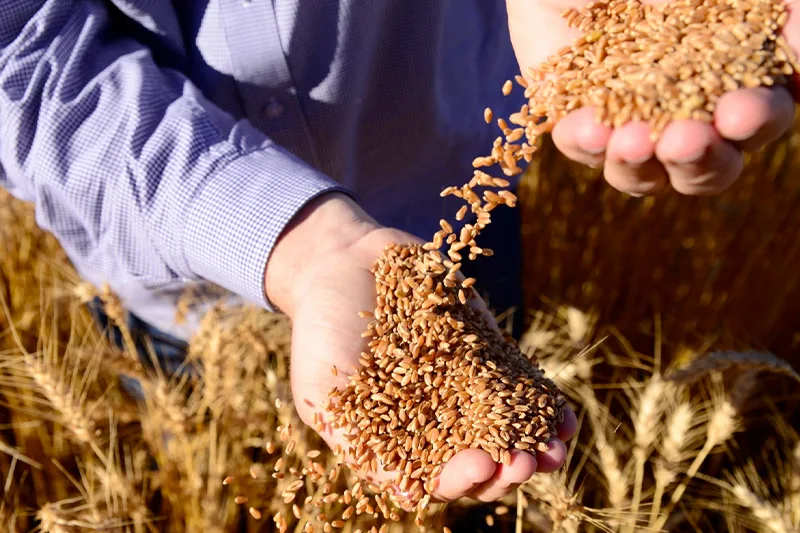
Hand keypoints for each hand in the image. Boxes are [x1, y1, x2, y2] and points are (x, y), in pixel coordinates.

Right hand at [265, 193, 577, 502]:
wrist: (345, 261)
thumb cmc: (322, 328)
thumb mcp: (324, 391)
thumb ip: (358, 440)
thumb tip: (407, 492)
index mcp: (401, 440)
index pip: (437, 478)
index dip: (461, 480)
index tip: (479, 464)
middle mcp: (437, 421)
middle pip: (482, 462)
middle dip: (507, 469)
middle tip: (525, 462)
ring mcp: (465, 388)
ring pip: (509, 431)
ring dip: (535, 447)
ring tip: (556, 450)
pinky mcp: (487, 354)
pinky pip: (521, 386)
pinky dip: (543, 405)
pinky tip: (563, 417)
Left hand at [506, 0, 798, 195]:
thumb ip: (780, 11)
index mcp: (735, 77)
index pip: (760, 117)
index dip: (756, 120)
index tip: (741, 111)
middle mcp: (687, 112)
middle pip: (708, 164)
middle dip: (702, 158)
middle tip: (686, 139)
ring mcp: (629, 122)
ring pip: (642, 173)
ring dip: (640, 165)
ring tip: (631, 143)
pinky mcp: (576, 119)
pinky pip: (581, 145)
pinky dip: (586, 141)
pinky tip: (591, 129)